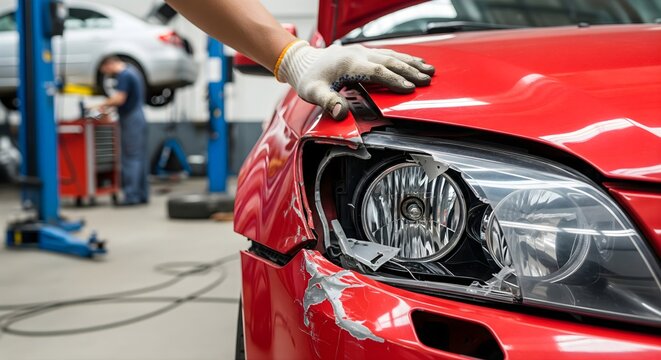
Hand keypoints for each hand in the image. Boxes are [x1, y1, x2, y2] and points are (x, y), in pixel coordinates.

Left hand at [276, 41, 434, 119]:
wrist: (301, 61)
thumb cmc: (308, 78)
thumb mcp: (313, 93)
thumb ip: (328, 102)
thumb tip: (341, 112)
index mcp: (348, 63)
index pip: (377, 72)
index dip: (394, 80)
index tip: (410, 88)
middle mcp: (358, 53)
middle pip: (389, 61)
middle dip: (410, 71)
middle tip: (427, 80)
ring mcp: (362, 51)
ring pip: (391, 55)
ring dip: (411, 62)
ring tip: (429, 70)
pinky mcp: (363, 52)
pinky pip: (387, 53)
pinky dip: (403, 58)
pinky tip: (415, 62)